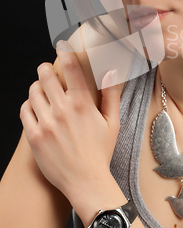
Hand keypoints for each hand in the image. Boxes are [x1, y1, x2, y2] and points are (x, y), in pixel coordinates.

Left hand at [20, 40, 119, 204]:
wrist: (86, 182)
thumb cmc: (100, 152)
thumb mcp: (112, 123)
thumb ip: (111, 95)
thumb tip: (111, 72)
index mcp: (82, 105)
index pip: (71, 69)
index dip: (65, 52)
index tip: (61, 45)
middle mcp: (63, 111)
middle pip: (46, 76)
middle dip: (45, 69)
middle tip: (47, 70)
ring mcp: (46, 124)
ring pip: (33, 92)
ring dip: (37, 87)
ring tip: (42, 91)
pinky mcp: (34, 137)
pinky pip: (24, 111)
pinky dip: (28, 105)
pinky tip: (36, 108)